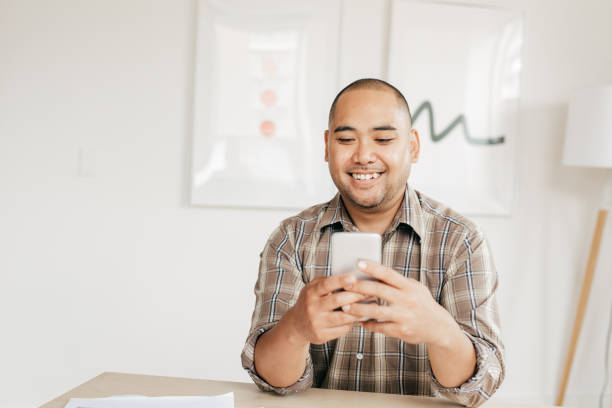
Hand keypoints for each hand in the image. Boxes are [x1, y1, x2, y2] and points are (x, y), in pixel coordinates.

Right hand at [284, 274, 365, 344]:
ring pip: (344, 317)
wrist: (296, 325)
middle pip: (338, 300)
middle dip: (356, 295)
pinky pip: (343, 328)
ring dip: (360, 310)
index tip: (353, 278)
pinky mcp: (321, 335)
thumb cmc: (310, 302)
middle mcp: (312, 308)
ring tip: (372, 304)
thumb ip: (326, 282)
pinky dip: (353, 322)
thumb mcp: (312, 289)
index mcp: (310, 293)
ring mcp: (316, 323)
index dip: (340, 281)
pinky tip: (360, 317)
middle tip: (370, 291)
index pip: (326, 285)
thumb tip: (349, 278)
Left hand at [341, 260, 457, 346]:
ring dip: (358, 309)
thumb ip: (398, 282)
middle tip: (345, 286)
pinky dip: (367, 324)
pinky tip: (359, 321)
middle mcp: (407, 300)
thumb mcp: (415, 288)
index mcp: (409, 287)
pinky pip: (380, 327)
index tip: (358, 262)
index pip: (388, 274)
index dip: (372, 268)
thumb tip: (375, 272)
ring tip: (345, 306)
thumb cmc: (422, 303)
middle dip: (360, 288)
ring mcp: (404, 316)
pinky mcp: (401, 331)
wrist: (439, 328)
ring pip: (375, 311)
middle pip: (379, 291)